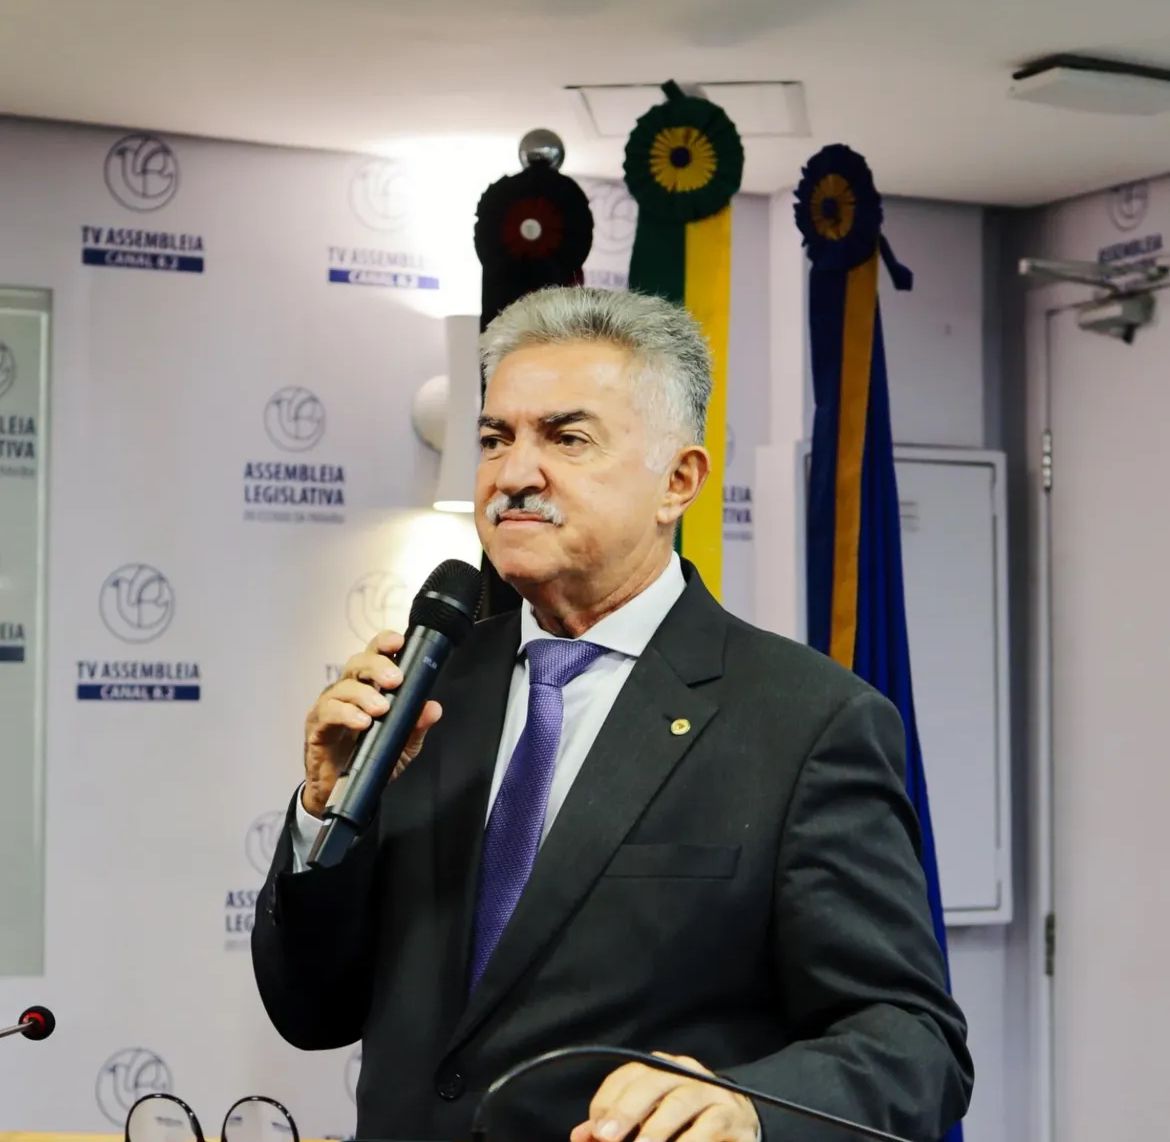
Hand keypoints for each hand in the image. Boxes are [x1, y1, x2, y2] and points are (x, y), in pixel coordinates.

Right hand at [301, 629, 441, 817]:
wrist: (342, 791)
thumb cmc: (368, 758)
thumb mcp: (402, 745)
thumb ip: (416, 726)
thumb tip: (433, 708)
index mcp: (369, 687)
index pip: (375, 655)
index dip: (385, 644)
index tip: (399, 642)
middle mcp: (349, 690)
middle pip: (358, 663)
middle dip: (377, 666)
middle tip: (395, 679)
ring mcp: (330, 706)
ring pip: (343, 686)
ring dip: (364, 695)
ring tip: (381, 709)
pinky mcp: (317, 726)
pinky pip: (328, 712)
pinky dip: (346, 714)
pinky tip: (361, 722)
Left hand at [571, 1053, 758, 1141]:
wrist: (739, 1122)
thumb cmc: (686, 1122)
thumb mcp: (649, 1119)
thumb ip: (618, 1125)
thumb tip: (581, 1135)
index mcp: (659, 1069)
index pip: (628, 1075)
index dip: (608, 1101)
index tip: (594, 1130)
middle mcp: (683, 1072)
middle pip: (651, 1083)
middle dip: (626, 1111)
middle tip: (606, 1138)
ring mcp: (709, 1090)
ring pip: (680, 1101)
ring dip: (657, 1128)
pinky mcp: (730, 1114)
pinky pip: (709, 1126)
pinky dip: (691, 1141)